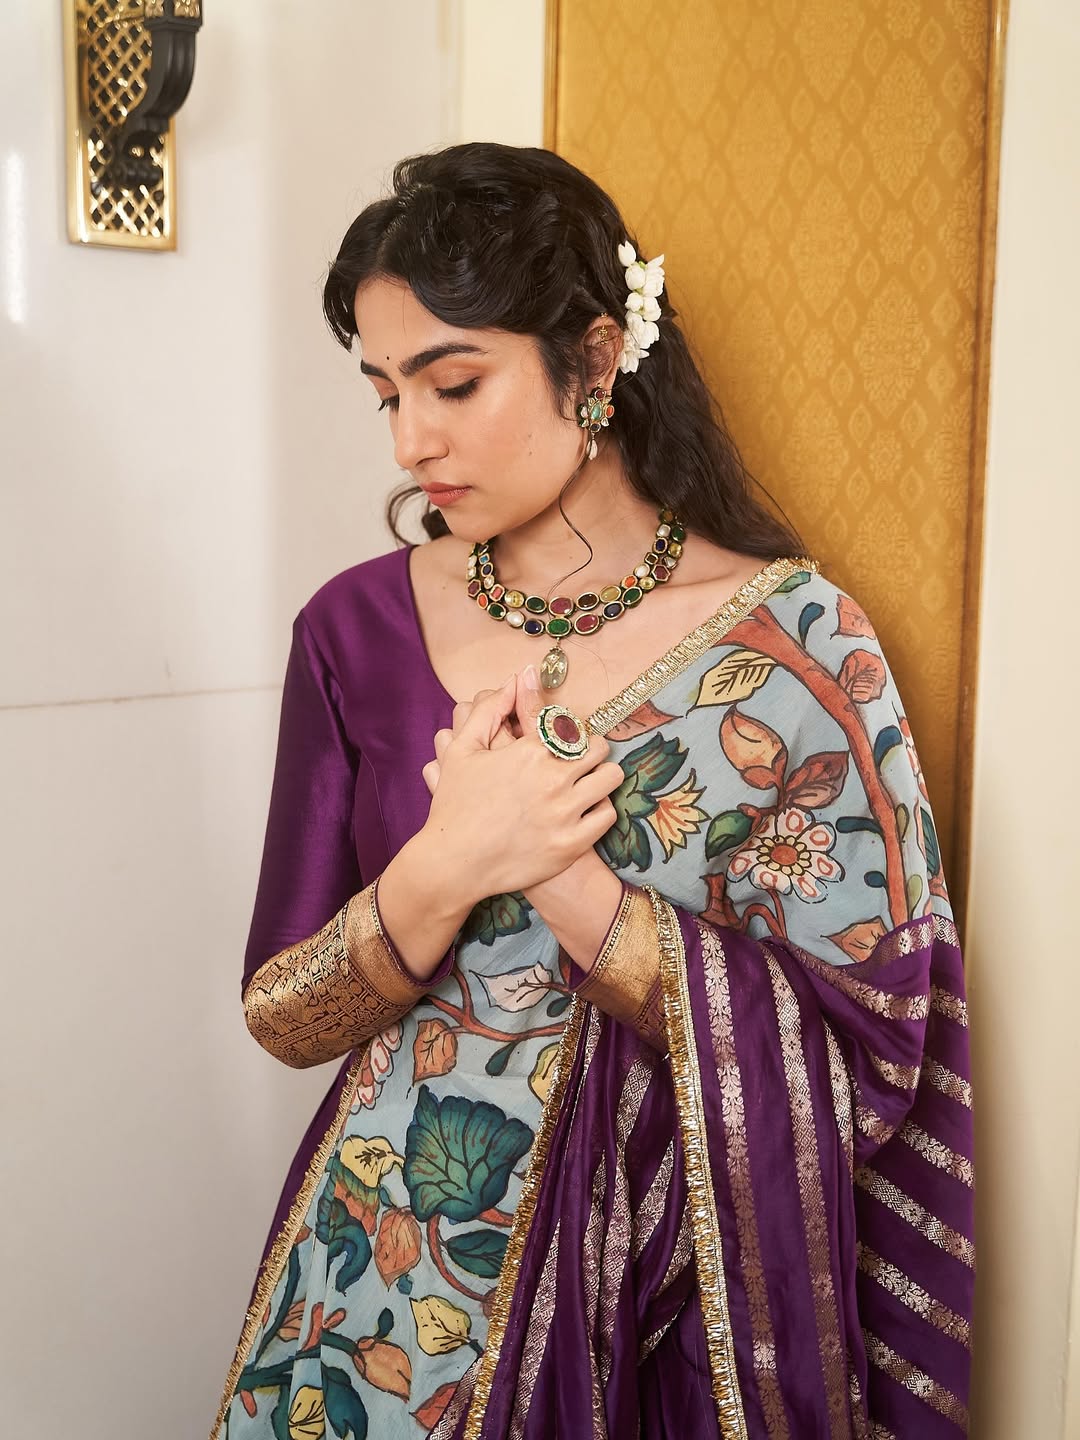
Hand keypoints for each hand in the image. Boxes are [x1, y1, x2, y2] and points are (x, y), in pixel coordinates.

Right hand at [418, 669, 623, 905]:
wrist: (453, 864)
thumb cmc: (455, 804)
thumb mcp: (461, 749)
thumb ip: (490, 709)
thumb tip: (519, 678)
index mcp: (528, 752)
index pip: (569, 722)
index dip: (570, 725)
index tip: (565, 733)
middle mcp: (552, 779)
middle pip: (597, 746)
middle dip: (589, 747)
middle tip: (578, 757)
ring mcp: (564, 813)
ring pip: (610, 777)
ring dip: (600, 774)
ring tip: (587, 780)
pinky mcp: (571, 844)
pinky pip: (607, 814)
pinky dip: (599, 808)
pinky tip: (584, 809)